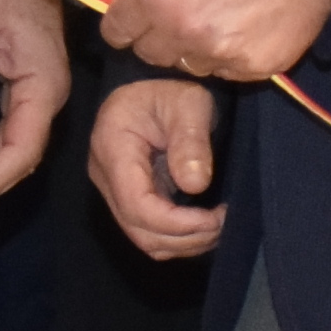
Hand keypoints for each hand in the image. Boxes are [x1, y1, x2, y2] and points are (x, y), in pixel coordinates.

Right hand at [92, 79, 227, 258]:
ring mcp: (115, 192)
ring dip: (184, 242)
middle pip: (139, 229)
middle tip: (223, 223)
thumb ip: (191, 139)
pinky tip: (204, 226)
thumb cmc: (169, 90)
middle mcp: (106, 178)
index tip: (214, 217)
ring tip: (218, 226)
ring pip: (144, 239)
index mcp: (113, 149)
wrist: (152, 88)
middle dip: (185, 236)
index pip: (136, 205)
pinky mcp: (129, 199)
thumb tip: (196, 185)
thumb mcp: (187, 103)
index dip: (176, 222)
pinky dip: (179, 239)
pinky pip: (150, 233)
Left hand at [102, 0, 330, 86]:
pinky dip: (235, 55)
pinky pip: (229, 71)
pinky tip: (252, 25)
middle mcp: (183, 28)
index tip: (133, 24)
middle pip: (151, 54)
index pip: (118, 29)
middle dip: (162, 37)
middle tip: (186, 16)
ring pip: (191, 65)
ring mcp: (221, 52)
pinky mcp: (256, 66)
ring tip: (226, 17)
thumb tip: (144, 5)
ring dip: (199, 48)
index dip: (126, 25)